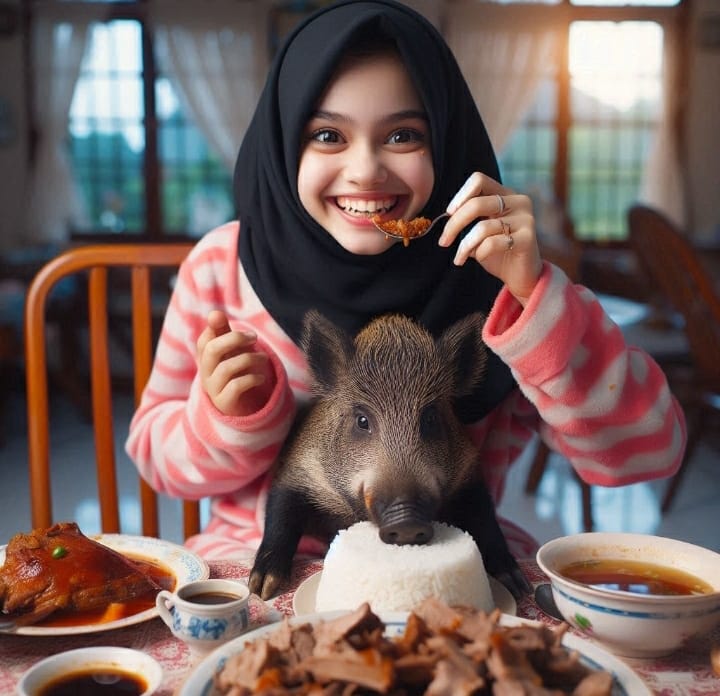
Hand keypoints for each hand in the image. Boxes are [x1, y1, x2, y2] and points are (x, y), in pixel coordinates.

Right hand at [197, 310, 271, 415]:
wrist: (238, 408)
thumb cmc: (234, 373)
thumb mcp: (230, 352)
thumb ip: (223, 333)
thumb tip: (214, 312)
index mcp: (206, 359)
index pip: (204, 340)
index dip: (219, 331)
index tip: (245, 331)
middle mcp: (206, 372)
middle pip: (212, 350)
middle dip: (235, 339)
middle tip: (254, 338)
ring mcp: (214, 388)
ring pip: (226, 368)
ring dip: (249, 358)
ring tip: (263, 358)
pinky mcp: (225, 402)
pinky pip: (236, 386)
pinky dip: (251, 378)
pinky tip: (260, 377)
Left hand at [438, 172, 542, 305]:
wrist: (521, 275)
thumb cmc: (497, 252)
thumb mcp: (481, 229)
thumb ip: (470, 217)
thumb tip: (448, 215)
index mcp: (506, 194)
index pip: (479, 180)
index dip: (460, 195)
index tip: (448, 213)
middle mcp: (518, 202)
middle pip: (476, 204)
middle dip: (454, 225)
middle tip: (443, 242)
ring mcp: (525, 219)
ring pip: (482, 227)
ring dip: (464, 246)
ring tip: (459, 258)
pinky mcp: (527, 238)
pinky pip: (492, 243)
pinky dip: (480, 253)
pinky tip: (480, 258)